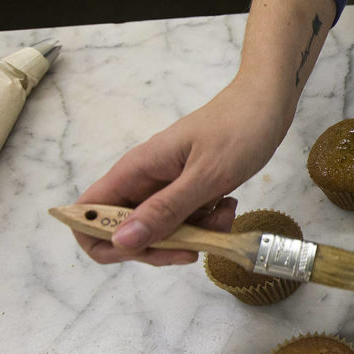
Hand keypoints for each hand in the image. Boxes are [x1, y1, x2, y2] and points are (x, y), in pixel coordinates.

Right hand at [74, 79, 288, 265]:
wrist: (267, 104)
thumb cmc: (238, 129)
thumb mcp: (206, 175)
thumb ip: (165, 210)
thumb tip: (120, 241)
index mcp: (135, 170)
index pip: (86, 214)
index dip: (101, 241)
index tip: (141, 249)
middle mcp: (144, 180)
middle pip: (125, 232)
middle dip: (160, 247)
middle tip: (194, 246)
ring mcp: (167, 186)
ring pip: (162, 231)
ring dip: (192, 236)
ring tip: (222, 216)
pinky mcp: (189, 190)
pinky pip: (187, 221)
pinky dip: (208, 224)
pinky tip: (228, 207)